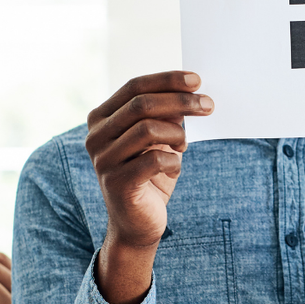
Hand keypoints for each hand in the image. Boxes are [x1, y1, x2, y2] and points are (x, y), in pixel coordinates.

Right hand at [85, 71, 211, 303]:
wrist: (137, 223)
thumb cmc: (150, 175)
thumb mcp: (157, 139)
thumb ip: (164, 115)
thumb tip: (190, 93)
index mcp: (101, 118)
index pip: (134, 86)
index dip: (167, 80)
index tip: (197, 79)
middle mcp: (95, 136)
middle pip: (141, 104)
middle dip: (180, 101)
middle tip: (209, 105)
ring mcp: (103, 160)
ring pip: (147, 129)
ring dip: (177, 134)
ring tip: (183, 146)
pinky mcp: (116, 183)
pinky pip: (155, 159)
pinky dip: (174, 161)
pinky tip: (174, 169)